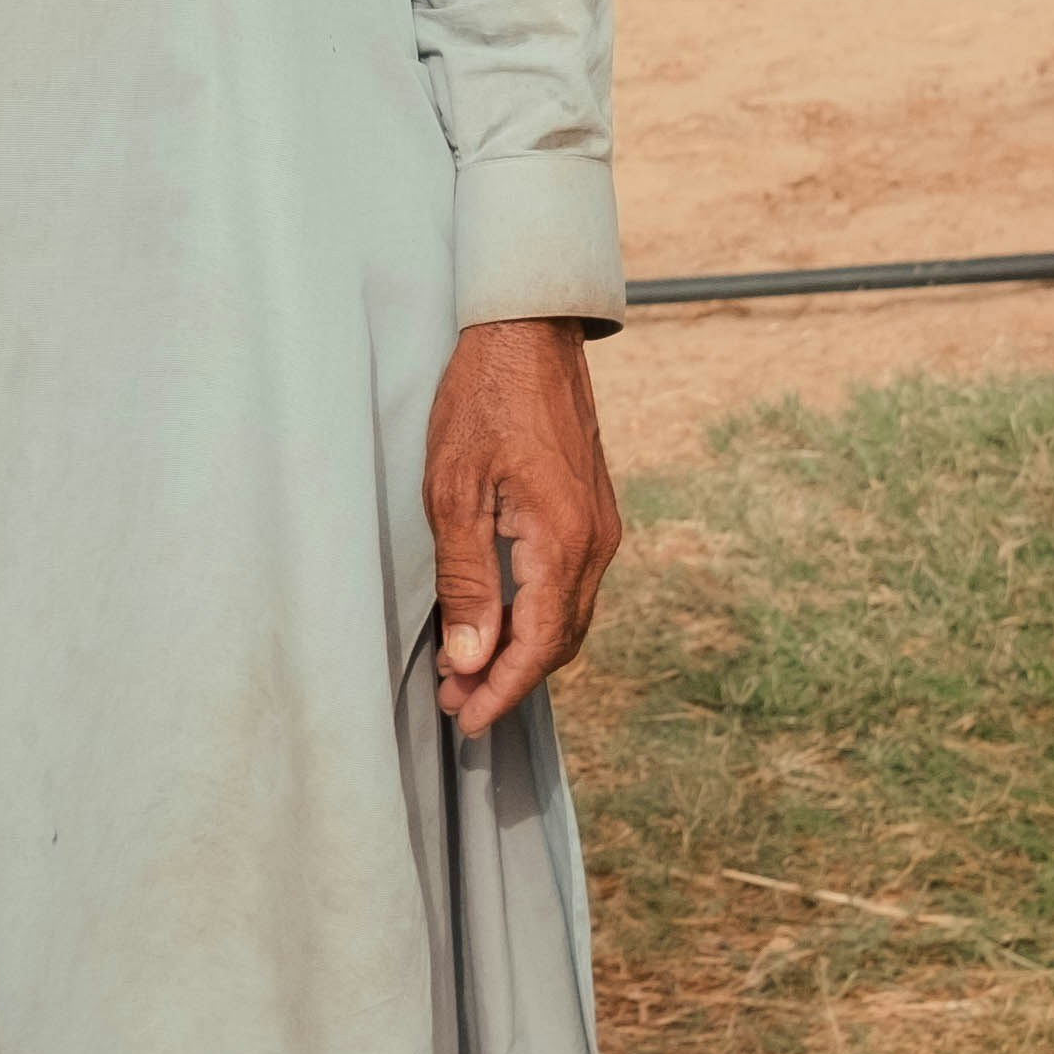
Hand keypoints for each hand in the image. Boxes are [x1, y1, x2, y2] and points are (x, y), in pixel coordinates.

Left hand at [423, 318, 621, 733]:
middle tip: (453, 701)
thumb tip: (472, 658)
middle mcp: (595, 543)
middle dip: (507, 680)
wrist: (529, 332)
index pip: (538, 647)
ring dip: (521, 651)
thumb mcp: (454, 491)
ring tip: (465, 670)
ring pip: (567, 617)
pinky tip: (496, 620)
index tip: (465, 720)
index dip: (501, 692)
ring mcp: (601, 528)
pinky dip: (536, 617)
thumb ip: (467, 580)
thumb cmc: (482, 401)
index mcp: (563, 541)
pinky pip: (570, 587)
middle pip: (559, 642)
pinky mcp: (593, 513)